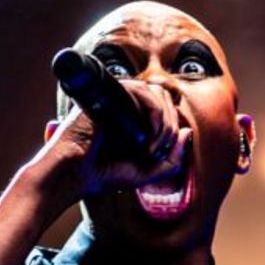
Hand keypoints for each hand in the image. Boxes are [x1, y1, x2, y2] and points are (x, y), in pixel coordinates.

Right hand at [37, 81, 191, 203]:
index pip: (167, 109)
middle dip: (170, 128)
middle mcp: (128, 104)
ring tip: (152, 148)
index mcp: (137, 117)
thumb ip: (173, 158)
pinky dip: (154, 114)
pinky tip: (148, 137)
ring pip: (158, 93)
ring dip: (164, 123)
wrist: (76, 174)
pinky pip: (142, 91)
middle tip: (157, 153)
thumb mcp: (148, 172)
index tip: (162, 155)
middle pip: (166, 99)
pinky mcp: (110, 93)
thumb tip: (188, 132)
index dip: (172, 130)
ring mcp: (118, 96)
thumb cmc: (106, 173)